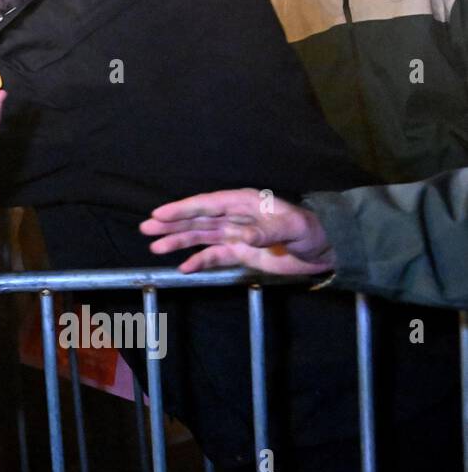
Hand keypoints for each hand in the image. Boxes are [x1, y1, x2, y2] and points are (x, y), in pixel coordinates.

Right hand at [139, 188, 335, 275]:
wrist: (326, 249)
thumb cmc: (311, 231)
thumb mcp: (294, 228)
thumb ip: (268, 231)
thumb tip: (245, 236)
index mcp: (244, 203)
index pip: (207, 205)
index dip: (182, 209)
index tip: (159, 213)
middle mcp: (234, 217)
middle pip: (197, 219)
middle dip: (171, 223)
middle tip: (146, 228)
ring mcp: (235, 235)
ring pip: (200, 236)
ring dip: (178, 241)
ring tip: (155, 247)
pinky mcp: (240, 253)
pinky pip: (214, 256)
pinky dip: (198, 261)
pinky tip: (184, 267)